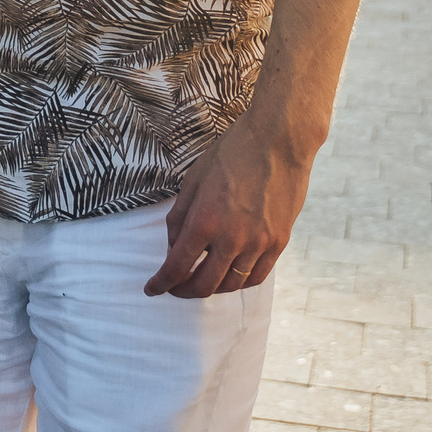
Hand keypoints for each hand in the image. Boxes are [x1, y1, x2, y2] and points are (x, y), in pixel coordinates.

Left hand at [144, 117, 316, 298]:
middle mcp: (232, 239)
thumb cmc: (232, 153)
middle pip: (204, 285)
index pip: (177, 266)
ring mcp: (259, 243)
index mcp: (205, 221)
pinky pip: (257, 276)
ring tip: (201, 281)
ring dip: (212, 288)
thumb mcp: (193, 179)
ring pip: (231, 284)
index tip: (152, 289)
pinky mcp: (279, 242)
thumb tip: (174, 246)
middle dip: (183, 291)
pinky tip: (230, 276)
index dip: (161, 283)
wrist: (279, 141)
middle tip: (175, 287)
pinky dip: (240, 282)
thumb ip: (180, 217)